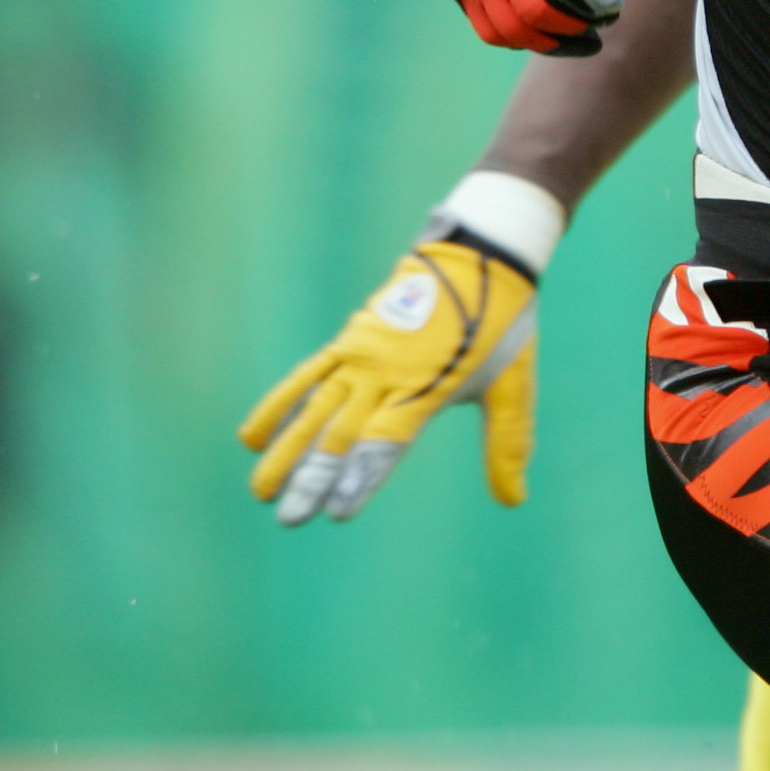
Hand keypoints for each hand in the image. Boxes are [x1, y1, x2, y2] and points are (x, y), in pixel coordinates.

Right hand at [241, 235, 538, 522]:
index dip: (361, 477)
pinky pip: (307, 375)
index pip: (386, 441)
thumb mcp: (512, 383)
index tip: (337, 511)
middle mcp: (386, 372)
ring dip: (287, 450)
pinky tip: (255, 437)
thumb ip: (508, 441)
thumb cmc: (502, 323)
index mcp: (427, 387)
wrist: (481, 252)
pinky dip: (280, 404)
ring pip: (315, 409)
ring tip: (262, 490)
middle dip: (314, 478)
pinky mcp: (350, 338)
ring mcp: (362, 353)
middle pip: (342, 433)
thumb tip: (514, 501)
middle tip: (289, 518)